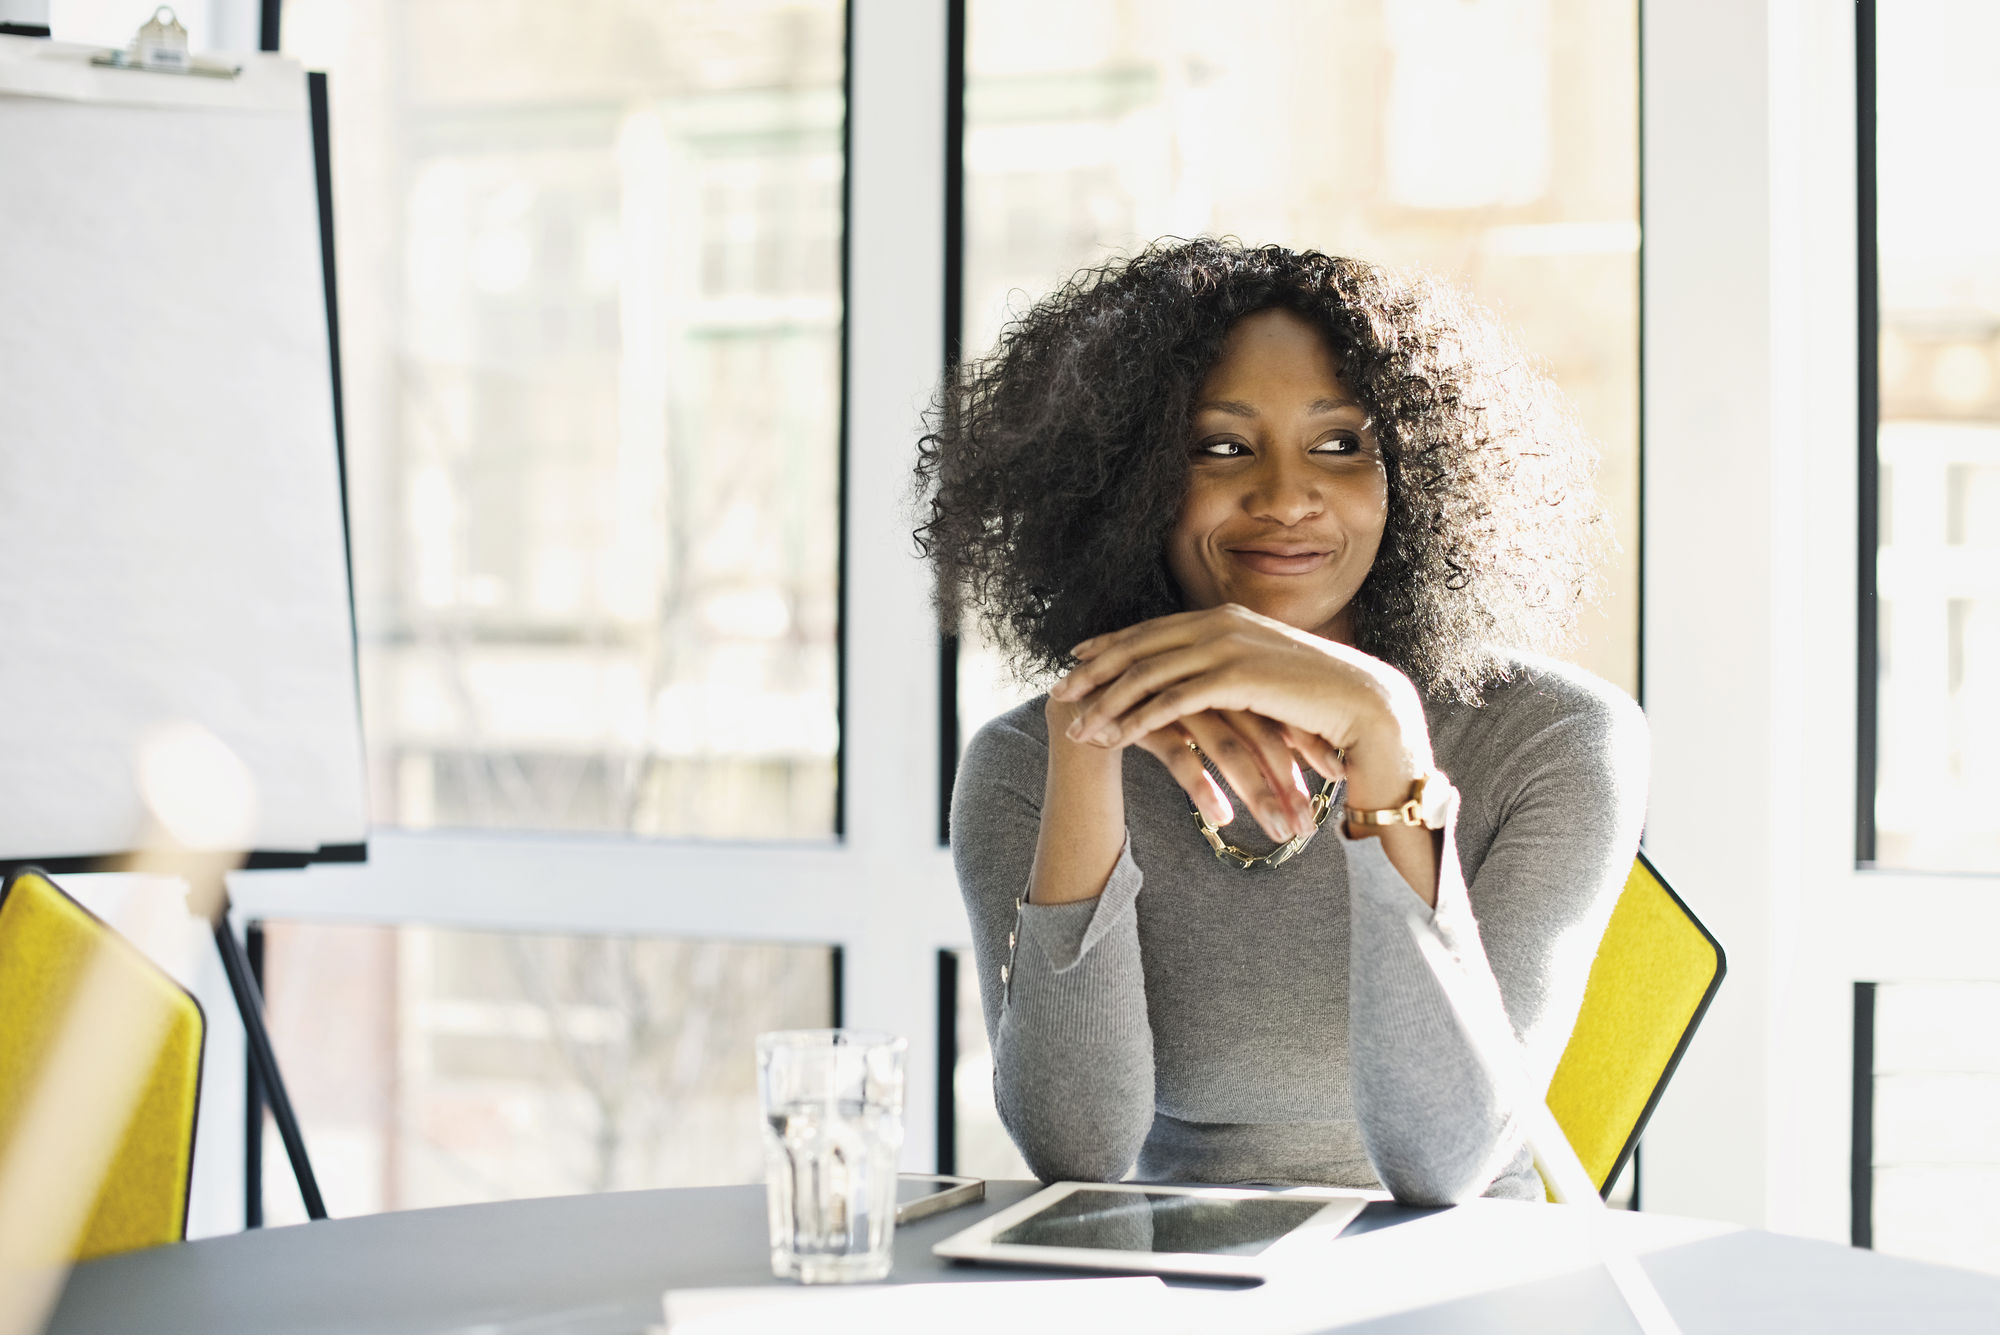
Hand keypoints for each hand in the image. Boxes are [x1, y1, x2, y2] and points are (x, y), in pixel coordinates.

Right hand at [1046, 693, 1322, 845]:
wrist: (1072, 729)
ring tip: (1279, 832)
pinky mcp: (1133, 718)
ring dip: (1255, 791)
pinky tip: (1222, 819)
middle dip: (1287, 778)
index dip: (1308, 744)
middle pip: (1256, 727)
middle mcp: (1196, 677)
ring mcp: (1164, 694)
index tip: (1338, 782)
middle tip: (1310, 824)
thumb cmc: (1146, 734)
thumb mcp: (1202, 728)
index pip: (1276, 708)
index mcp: (1219, 669)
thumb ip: (1243, 730)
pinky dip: (1203, 786)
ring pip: (1223, 743)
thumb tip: (1302, 763)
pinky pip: (1177, 752)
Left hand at [1049, 604, 1433, 819]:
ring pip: (1147, 675)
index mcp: (1225, 616)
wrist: (1366, 705)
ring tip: (1078, 730)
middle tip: (1057, 693)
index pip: (1153, 628)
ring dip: (1107, 704)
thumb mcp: (1267, 673)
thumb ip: (1235, 667)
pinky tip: (1114, 740)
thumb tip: (1214, 678)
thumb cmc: (1319, 698)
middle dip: (1094, 672)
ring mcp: (1227, 646)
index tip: (1077, 658)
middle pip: (1139, 646)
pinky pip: (1171, 700)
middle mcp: (1220, 623)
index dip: (1112, 643)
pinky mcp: (1235, 677)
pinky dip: (1136, 720)